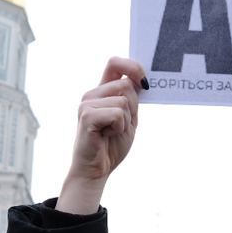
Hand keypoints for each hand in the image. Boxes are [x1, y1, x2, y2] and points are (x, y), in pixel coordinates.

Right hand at [57, 57, 146, 214]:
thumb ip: (132, 98)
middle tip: (121, 125)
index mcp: (101, 91)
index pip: (115, 63)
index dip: (133, 66)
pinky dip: (119, 128)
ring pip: (123, 101)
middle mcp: (91, 94)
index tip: (145, 82)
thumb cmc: (111, 145)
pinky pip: (118, 114)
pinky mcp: (87, 116)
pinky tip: (107, 135)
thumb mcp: (128, 118)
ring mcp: (87, 104)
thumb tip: (144, 80)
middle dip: (133, 107)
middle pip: (126, 84)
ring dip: (126, 121)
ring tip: (112, 132)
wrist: (97, 170)